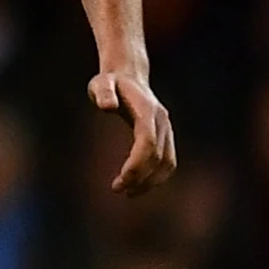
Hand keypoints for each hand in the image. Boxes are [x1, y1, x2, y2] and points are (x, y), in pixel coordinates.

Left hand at [93, 66, 177, 193]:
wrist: (128, 75)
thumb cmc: (109, 82)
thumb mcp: (100, 83)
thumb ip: (103, 92)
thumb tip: (107, 106)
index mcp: (147, 111)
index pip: (147, 143)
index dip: (137, 163)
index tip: (121, 180)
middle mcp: (162, 122)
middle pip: (158, 156)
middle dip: (140, 177)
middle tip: (118, 189)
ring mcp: (167, 129)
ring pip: (168, 162)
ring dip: (152, 181)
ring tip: (128, 193)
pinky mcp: (165, 136)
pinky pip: (168, 161)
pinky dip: (158, 176)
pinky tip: (139, 185)